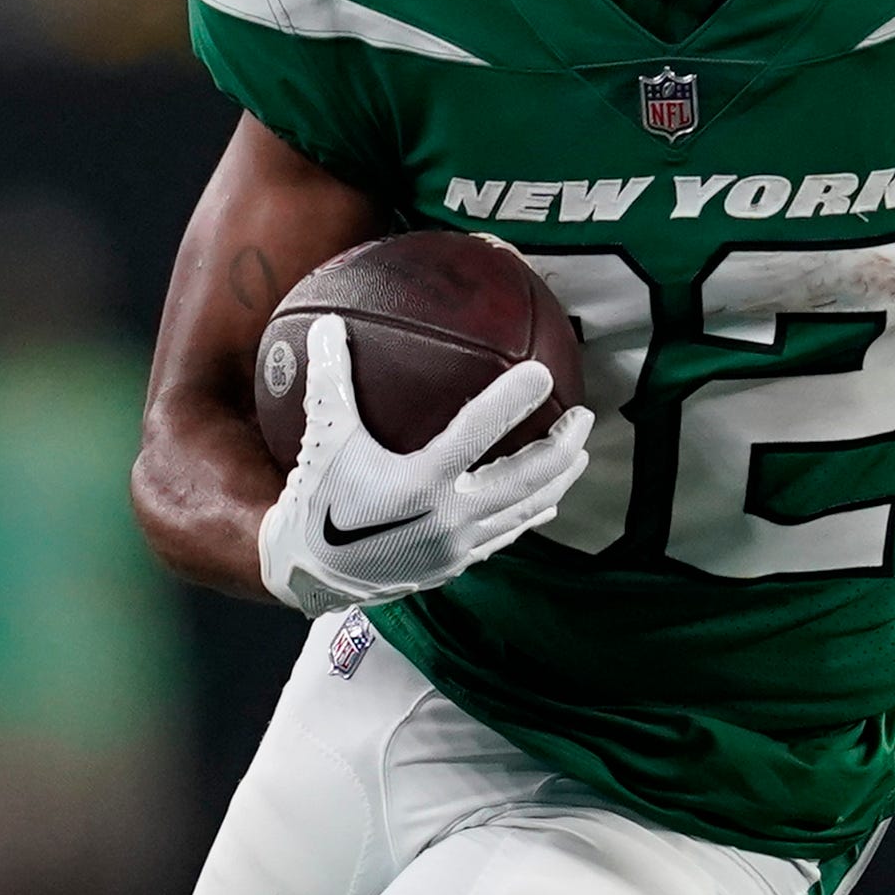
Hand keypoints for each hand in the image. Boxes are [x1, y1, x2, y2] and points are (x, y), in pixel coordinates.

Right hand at [256, 313, 590, 615]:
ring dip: (558, 481)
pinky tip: (546, 503)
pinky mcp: (456, 564)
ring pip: (524, 510)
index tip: (543, 374)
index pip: (479, 432)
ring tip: (580, 456)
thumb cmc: (316, 499)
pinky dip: (531, 515)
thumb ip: (330, 379)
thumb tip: (329, 321)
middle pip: (525, 479)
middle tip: (584, 417)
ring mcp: (457, 545)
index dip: (514, 400)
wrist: (310, 574)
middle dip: (563, 447)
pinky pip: (506, 536)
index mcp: (420, 481)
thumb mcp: (324, 437)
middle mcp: (448, 517)